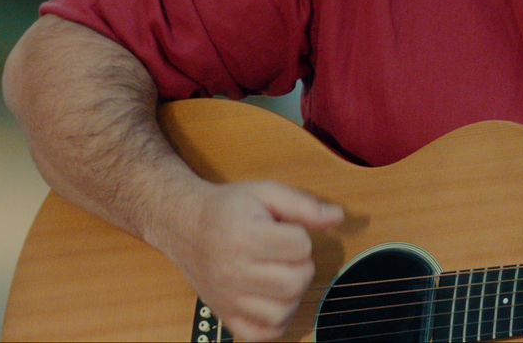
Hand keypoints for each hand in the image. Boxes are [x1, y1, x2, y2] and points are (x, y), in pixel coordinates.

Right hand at [165, 180, 342, 341]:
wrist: (185, 225)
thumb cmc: (227, 209)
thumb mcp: (265, 193)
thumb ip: (303, 206)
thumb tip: (338, 217)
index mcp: (245, 237)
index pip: (300, 246)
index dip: (301, 236)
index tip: (285, 230)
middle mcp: (234, 272)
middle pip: (296, 281)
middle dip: (301, 265)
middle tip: (286, 254)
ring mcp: (229, 298)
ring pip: (283, 311)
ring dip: (292, 293)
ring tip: (281, 274)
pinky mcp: (226, 315)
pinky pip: (262, 334)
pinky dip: (276, 322)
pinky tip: (273, 299)